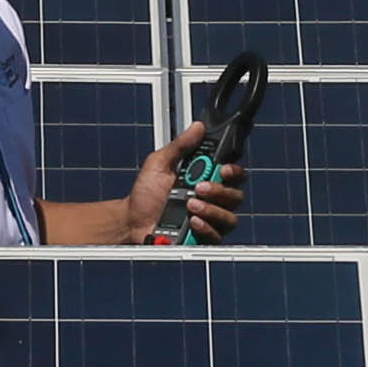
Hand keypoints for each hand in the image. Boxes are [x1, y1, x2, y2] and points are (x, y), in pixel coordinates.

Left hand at [129, 123, 242, 242]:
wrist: (131, 220)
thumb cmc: (145, 193)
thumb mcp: (159, 163)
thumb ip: (180, 145)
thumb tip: (197, 127)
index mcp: (206, 179)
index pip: (233, 174)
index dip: (233, 170)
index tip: (223, 169)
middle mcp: (212, 200)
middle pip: (236, 195)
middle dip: (220, 190)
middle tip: (199, 188)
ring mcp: (209, 220)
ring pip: (229, 217)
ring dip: (212, 209)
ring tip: (191, 205)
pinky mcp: (203, 239)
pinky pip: (217, 235)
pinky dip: (207, 227)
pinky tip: (193, 221)